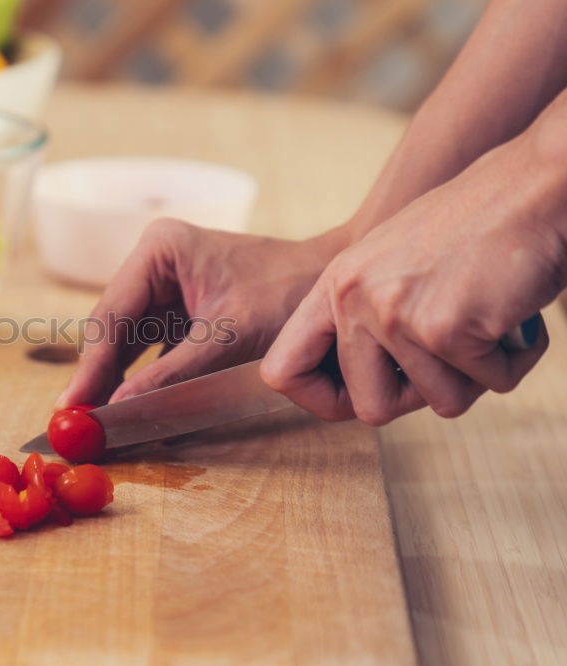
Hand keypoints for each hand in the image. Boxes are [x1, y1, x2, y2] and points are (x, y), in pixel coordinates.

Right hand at [57, 218, 348, 407]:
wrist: (332, 283)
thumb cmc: (289, 295)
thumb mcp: (228, 338)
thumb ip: (171, 375)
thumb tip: (120, 408)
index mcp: (158, 250)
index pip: (111, 315)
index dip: (89, 366)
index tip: (71, 405)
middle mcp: (153, 264)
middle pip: (112, 329)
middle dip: (98, 376)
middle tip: (76, 421)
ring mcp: (164, 287)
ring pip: (126, 342)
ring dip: (116, 381)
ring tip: (95, 422)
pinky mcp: (179, 312)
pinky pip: (150, 350)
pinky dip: (143, 379)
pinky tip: (131, 409)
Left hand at [260, 140, 563, 424]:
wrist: (534, 185)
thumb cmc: (473, 227)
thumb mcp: (389, 264)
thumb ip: (363, 319)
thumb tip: (354, 394)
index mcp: (333, 286)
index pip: (282, 371)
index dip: (321, 401)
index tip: (357, 398)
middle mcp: (352, 300)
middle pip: (372, 409)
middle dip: (421, 395)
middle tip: (453, 353)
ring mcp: (395, 315)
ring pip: (440, 402)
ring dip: (477, 373)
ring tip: (488, 317)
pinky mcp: (445, 328)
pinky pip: (489, 384)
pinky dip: (514, 359)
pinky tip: (515, 313)